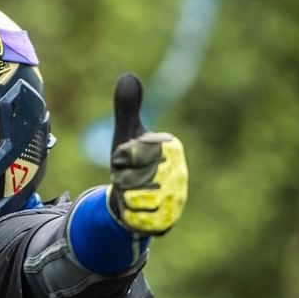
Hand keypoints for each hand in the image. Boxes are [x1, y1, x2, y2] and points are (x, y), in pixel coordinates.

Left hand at [106, 73, 188, 234]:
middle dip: (121, 179)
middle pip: (128, 177)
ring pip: (131, 198)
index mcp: (171, 147)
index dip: (119, 159)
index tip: (128, 160)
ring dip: (124, 198)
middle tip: (130, 178)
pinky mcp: (168, 222)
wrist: (135, 201)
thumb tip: (128, 76)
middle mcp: (179, 172)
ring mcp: (176, 199)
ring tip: (133, 193)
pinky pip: (135, 219)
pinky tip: (136, 211)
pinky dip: (129, 217)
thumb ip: (127, 108)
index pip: (128, 153)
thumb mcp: (126, 135)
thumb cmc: (131, 164)